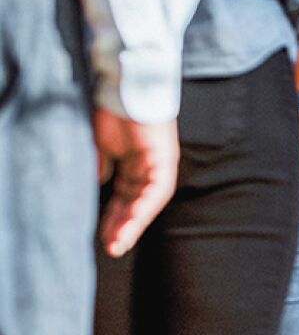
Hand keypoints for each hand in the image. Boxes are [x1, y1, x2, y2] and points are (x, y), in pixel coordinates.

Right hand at [93, 108, 180, 257]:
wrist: (125, 85)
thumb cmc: (113, 111)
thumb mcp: (102, 146)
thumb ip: (103, 167)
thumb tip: (98, 185)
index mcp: (136, 167)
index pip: (125, 199)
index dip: (114, 219)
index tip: (103, 239)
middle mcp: (150, 169)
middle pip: (136, 205)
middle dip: (122, 228)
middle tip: (111, 249)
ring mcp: (159, 165)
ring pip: (147, 203)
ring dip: (132, 224)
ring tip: (119, 243)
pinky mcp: (164, 160)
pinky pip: (155, 190)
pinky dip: (143, 206)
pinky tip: (132, 221)